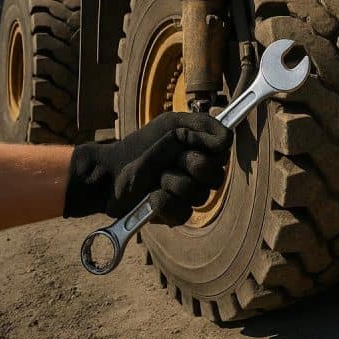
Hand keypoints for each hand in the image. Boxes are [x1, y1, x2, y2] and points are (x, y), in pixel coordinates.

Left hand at [64, 113, 231, 224]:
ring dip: (171, 182)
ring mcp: (189, 196)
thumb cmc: (140, 146)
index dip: (209, 148)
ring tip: (156, 178)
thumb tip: (227, 138)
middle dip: (189, 165)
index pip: (223, 150)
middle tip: (170, 160)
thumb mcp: (170, 124)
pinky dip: (162, 201)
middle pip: (216, 176)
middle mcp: (200, 174)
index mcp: (202, 149)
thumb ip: (202, 125)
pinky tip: (151, 195)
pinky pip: (181, 211)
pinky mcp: (177, 214)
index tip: (191, 142)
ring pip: (197, 194)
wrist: (110, 173)